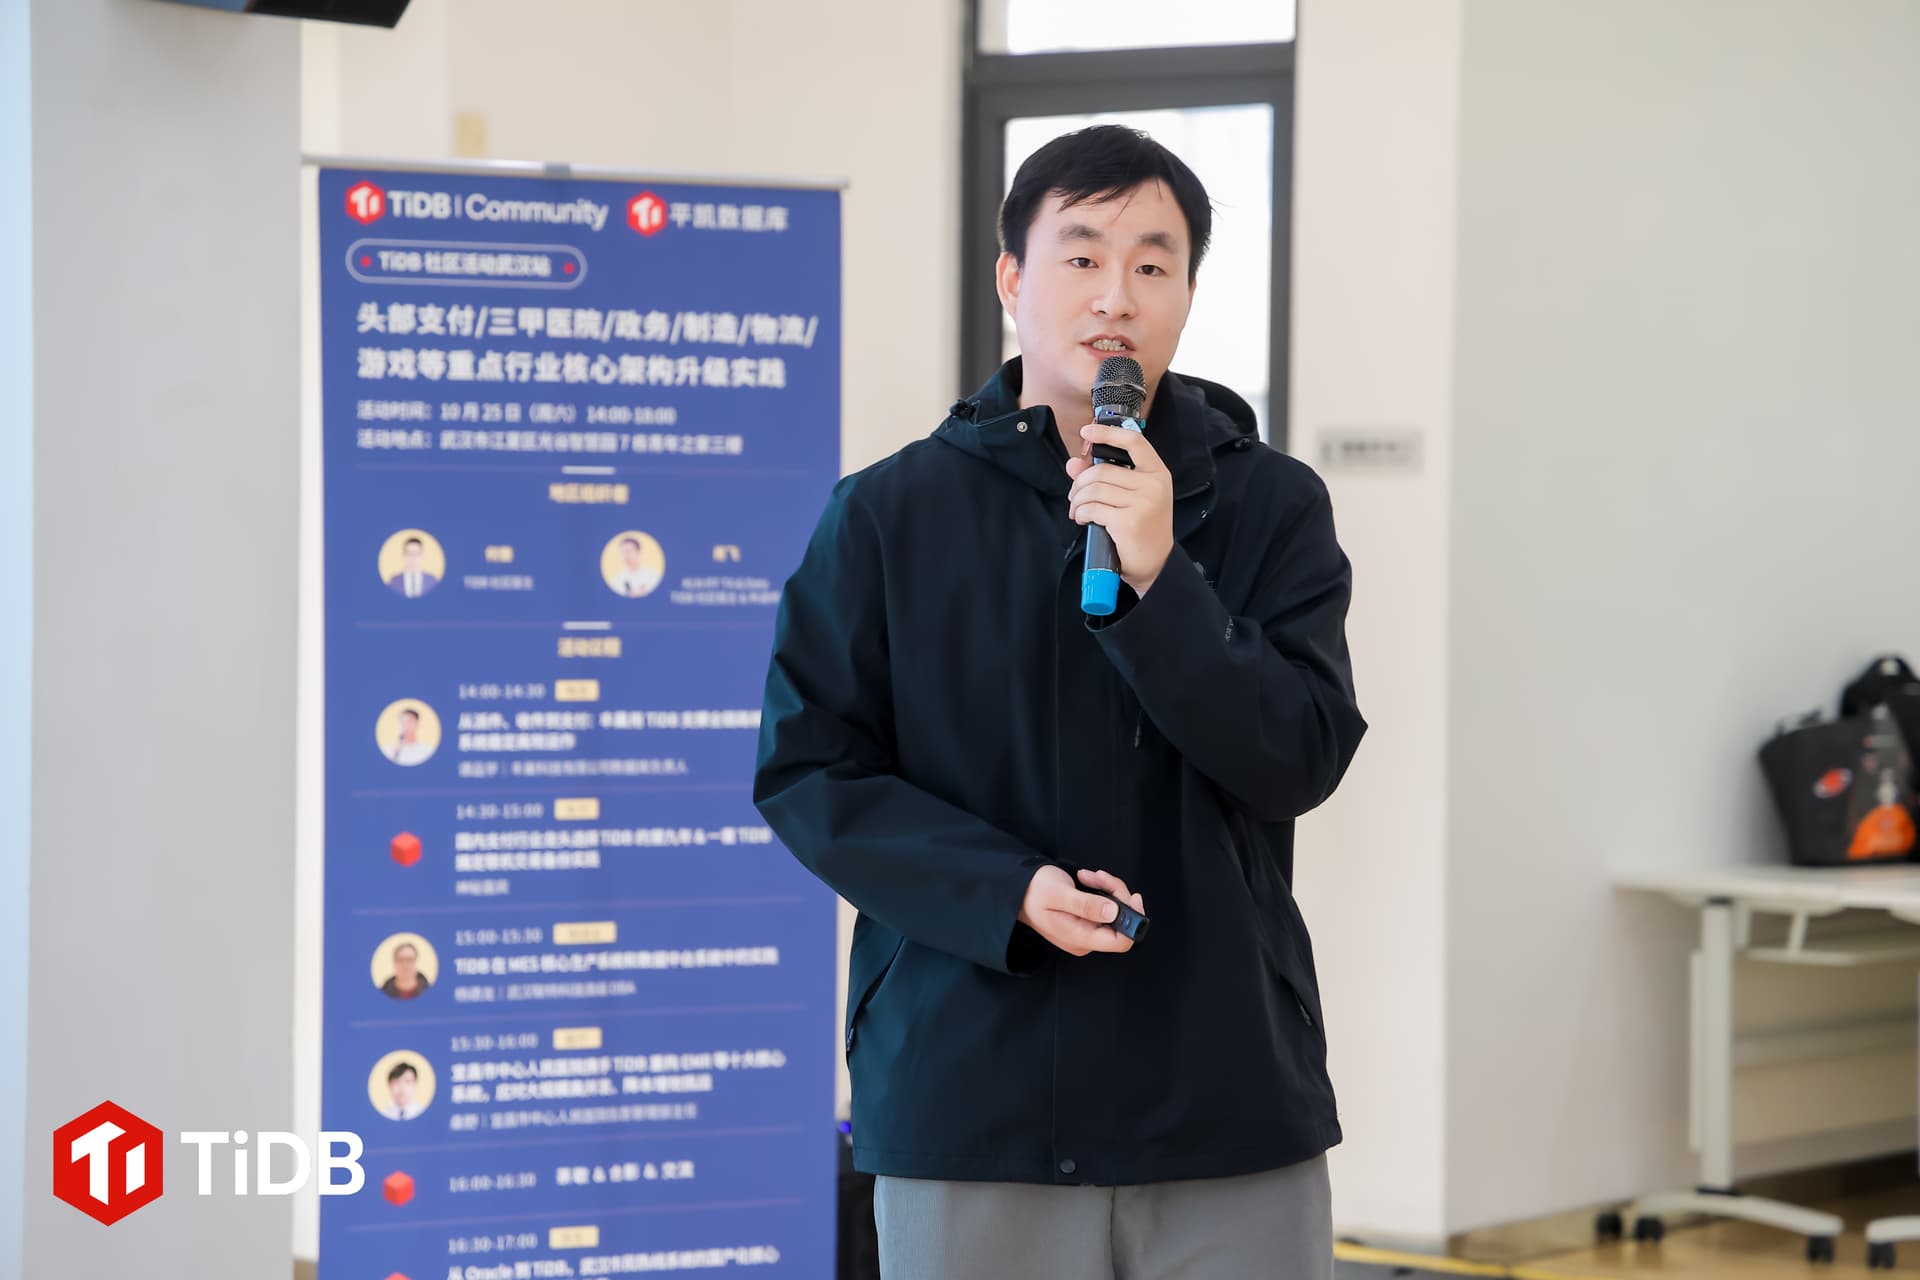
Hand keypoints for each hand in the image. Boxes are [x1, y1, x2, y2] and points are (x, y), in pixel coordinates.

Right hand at [1017, 866, 1145, 956]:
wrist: (1018, 890)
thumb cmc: (1035, 891)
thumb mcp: (1059, 894)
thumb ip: (1086, 905)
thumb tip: (1114, 913)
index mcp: (1081, 938)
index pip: (1121, 941)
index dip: (1133, 921)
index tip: (1132, 897)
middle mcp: (1087, 939)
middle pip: (1121, 924)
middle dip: (1118, 896)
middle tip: (1100, 876)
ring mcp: (1087, 931)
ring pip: (1115, 913)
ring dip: (1109, 890)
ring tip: (1090, 875)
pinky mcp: (1087, 922)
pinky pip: (1106, 909)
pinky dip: (1103, 891)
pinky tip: (1089, 880)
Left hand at [1065, 424, 1174, 595]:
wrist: (1155, 564)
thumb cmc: (1142, 528)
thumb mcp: (1129, 497)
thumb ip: (1102, 477)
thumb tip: (1073, 463)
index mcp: (1157, 473)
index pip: (1134, 442)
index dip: (1108, 433)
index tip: (1087, 431)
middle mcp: (1154, 485)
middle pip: (1102, 470)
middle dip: (1080, 483)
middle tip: (1075, 497)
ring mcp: (1144, 503)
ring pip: (1095, 490)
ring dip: (1078, 501)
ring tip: (1078, 511)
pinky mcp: (1130, 521)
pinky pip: (1094, 508)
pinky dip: (1082, 513)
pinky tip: (1084, 519)